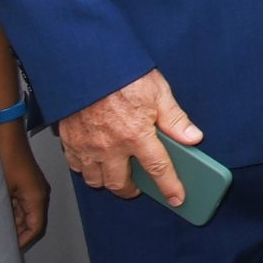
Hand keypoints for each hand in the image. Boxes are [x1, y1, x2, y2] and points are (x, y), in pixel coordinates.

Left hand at [0, 121, 49, 248]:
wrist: (6, 137)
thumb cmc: (4, 162)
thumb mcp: (1, 192)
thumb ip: (5, 215)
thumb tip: (0, 234)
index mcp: (38, 198)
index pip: (36, 228)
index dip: (23, 242)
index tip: (6, 251)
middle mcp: (40, 194)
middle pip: (34, 223)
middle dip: (19, 235)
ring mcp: (34, 188)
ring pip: (28, 214)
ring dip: (14, 224)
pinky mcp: (27, 184)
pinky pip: (23, 205)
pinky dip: (13, 213)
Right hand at [56, 70, 201, 204]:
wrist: (86, 64)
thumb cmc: (122, 75)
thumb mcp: (158, 92)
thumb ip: (175, 119)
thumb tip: (193, 138)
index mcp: (136, 134)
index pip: (158, 168)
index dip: (169, 186)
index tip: (176, 198)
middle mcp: (110, 146)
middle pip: (120, 184)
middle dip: (132, 189)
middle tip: (140, 184)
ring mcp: (87, 147)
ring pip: (96, 180)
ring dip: (108, 181)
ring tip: (119, 172)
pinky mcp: (70, 142)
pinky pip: (77, 167)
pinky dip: (87, 169)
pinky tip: (96, 160)